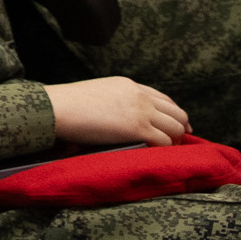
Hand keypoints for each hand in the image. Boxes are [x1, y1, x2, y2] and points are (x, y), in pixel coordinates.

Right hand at [45, 75, 189, 147]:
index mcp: (129, 85)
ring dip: (176, 139)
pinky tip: (159, 154)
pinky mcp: (138, 128)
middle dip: (181, 127)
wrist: (58, 107)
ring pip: (176, 127)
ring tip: (170, 149)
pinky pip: (164, 141)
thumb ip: (115, 101)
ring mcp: (140, 111)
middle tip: (180, 139)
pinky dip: (166, 148)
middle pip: (176, 112)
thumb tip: (118, 118)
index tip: (179, 124)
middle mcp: (139, 96)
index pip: (163, 98)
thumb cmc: (68, 104)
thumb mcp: (97, 93)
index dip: (174, 113)